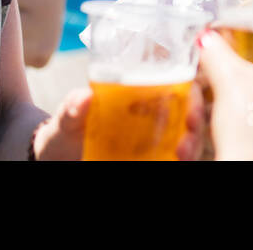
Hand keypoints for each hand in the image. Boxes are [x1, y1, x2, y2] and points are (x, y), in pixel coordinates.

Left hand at [30, 83, 207, 160]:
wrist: (55, 159)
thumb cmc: (66, 131)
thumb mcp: (68, 117)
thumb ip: (73, 108)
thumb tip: (84, 97)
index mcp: (142, 100)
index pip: (179, 91)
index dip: (192, 94)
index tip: (192, 97)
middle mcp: (155, 122)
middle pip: (189, 120)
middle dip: (196, 123)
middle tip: (190, 127)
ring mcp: (154, 146)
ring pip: (186, 144)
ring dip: (192, 146)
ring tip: (182, 152)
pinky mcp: (150, 161)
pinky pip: (170, 161)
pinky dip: (178, 161)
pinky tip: (175, 162)